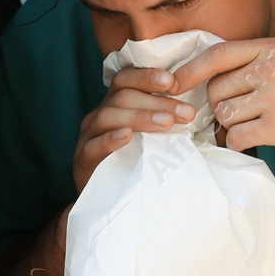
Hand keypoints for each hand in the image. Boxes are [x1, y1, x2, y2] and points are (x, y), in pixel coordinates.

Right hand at [73, 66, 195, 191]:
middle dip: (157, 101)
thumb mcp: (147, 138)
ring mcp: (87, 137)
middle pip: (123, 96)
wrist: (105, 199)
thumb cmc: (132, 163)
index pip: (125, 79)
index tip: (173, 82)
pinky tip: (127, 136)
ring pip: (109, 116)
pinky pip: (93, 146)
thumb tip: (192, 111)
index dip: (147, 76)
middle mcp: (98, 116)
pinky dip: (111, 139)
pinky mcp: (82, 160)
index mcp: (113, 106)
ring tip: (167, 123)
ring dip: (141, 117)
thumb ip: (161, 121)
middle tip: (186, 112)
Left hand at [171, 38, 274, 154]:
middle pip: (216, 88)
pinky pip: (237, 138)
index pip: (217, 54)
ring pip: (223, 114)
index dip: (190, 69)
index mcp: (272, 48)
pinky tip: (250, 143)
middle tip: (231, 115)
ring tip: (246, 128)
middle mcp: (268, 69)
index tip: (175, 82)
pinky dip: (237, 144)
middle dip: (217, 105)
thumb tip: (231, 75)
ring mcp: (272, 99)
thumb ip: (265, 60)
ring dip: (228, 126)